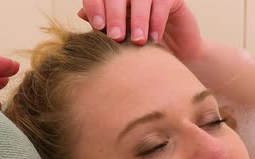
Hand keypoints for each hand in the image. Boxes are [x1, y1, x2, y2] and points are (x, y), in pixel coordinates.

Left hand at [78, 0, 202, 60]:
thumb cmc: (139, 49)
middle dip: (115, 15)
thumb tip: (81, 13)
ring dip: (138, 19)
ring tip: (137, 41)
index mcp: (114, 0)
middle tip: (116, 36)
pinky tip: (154, 39)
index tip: (98, 27)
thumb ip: (101, 25)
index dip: (96, 6)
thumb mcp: (118, 38)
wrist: (173, 57)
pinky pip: (163, 3)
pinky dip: (157, 21)